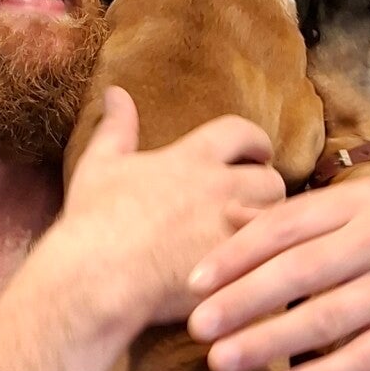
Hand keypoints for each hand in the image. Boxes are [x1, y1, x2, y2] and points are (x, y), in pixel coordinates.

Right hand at [57, 88, 283, 333]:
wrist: (96, 278)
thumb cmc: (93, 223)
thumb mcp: (99, 166)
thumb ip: (116, 128)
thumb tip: (115, 92)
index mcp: (191, 158)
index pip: (242, 132)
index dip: (255, 141)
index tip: (257, 152)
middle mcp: (218, 186)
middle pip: (270, 178)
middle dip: (266, 189)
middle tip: (256, 203)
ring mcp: (230, 226)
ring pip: (276, 218)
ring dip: (270, 224)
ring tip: (257, 237)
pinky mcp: (236, 265)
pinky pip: (271, 258)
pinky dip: (268, 261)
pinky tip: (255, 269)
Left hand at [187, 178, 369, 370]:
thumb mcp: (362, 212)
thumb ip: (301, 219)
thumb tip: (229, 215)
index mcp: (359, 203)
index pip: (286, 226)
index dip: (236, 254)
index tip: (193, 283)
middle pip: (300, 271)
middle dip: (243, 300)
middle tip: (198, 326)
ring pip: (326, 316)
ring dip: (270, 341)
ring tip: (223, 361)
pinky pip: (364, 357)